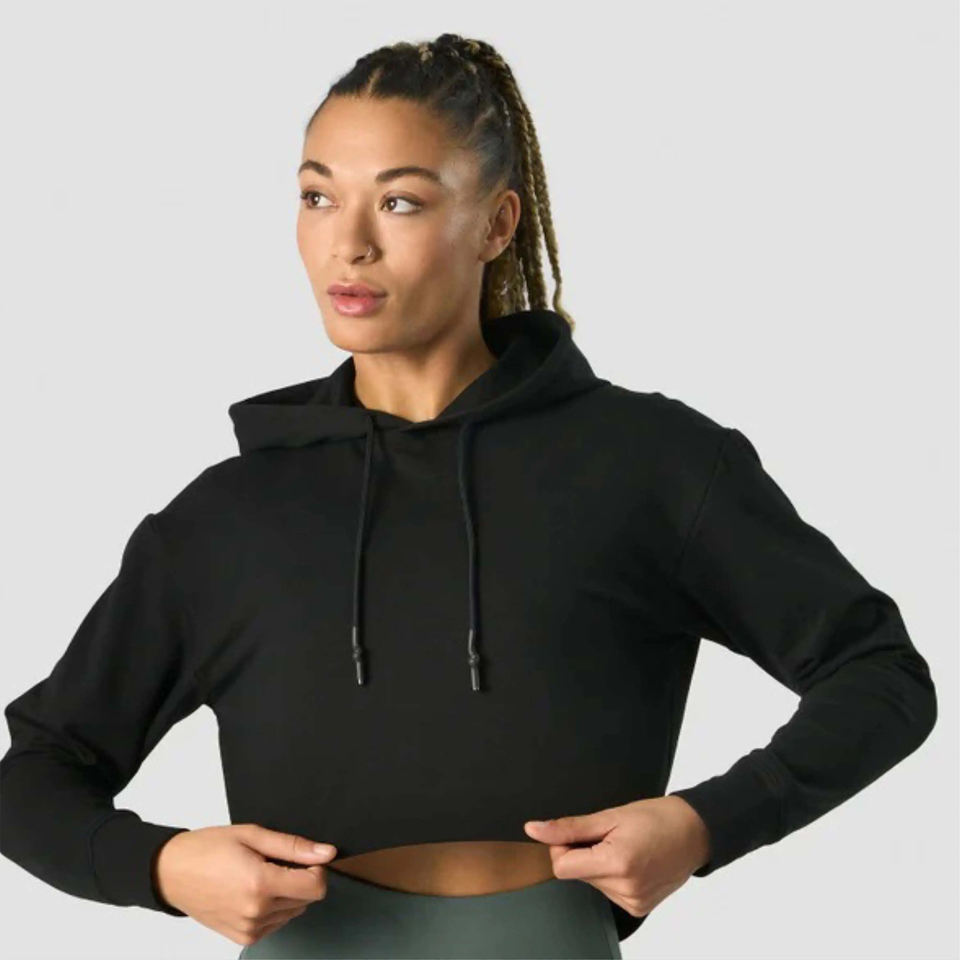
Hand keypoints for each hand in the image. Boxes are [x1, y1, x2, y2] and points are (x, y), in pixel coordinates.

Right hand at [154, 824, 338, 946]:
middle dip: (300, 878)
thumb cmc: (208, 848)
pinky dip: (274, 907)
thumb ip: (293, 846)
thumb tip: (326, 852)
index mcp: (261, 885)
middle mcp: (257, 912)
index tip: (304, 857)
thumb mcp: (252, 835)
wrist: (172, 873)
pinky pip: (277, 923)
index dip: (317, 868)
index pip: (316, 887)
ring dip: (287, 893)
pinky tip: (253, 891)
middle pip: (307, 899)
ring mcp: (250, 929)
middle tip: (272, 862)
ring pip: (293, 911)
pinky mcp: (244, 938)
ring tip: (259, 875)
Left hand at [523, 795, 710, 919]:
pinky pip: (608, 891)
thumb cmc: (657, 817)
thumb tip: (534, 830)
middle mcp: (624, 889)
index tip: (581, 831)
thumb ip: (569, 827)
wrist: (695, 831)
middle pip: (576, 874)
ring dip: (598, 864)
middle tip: (609, 835)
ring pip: (591, 882)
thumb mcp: (610, 815)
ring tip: (624, 846)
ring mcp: (633, 901)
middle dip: (583, 852)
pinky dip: (612, 875)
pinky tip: (631, 860)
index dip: (563, 845)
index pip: (561, 866)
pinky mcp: (638, 907)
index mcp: (616, 864)